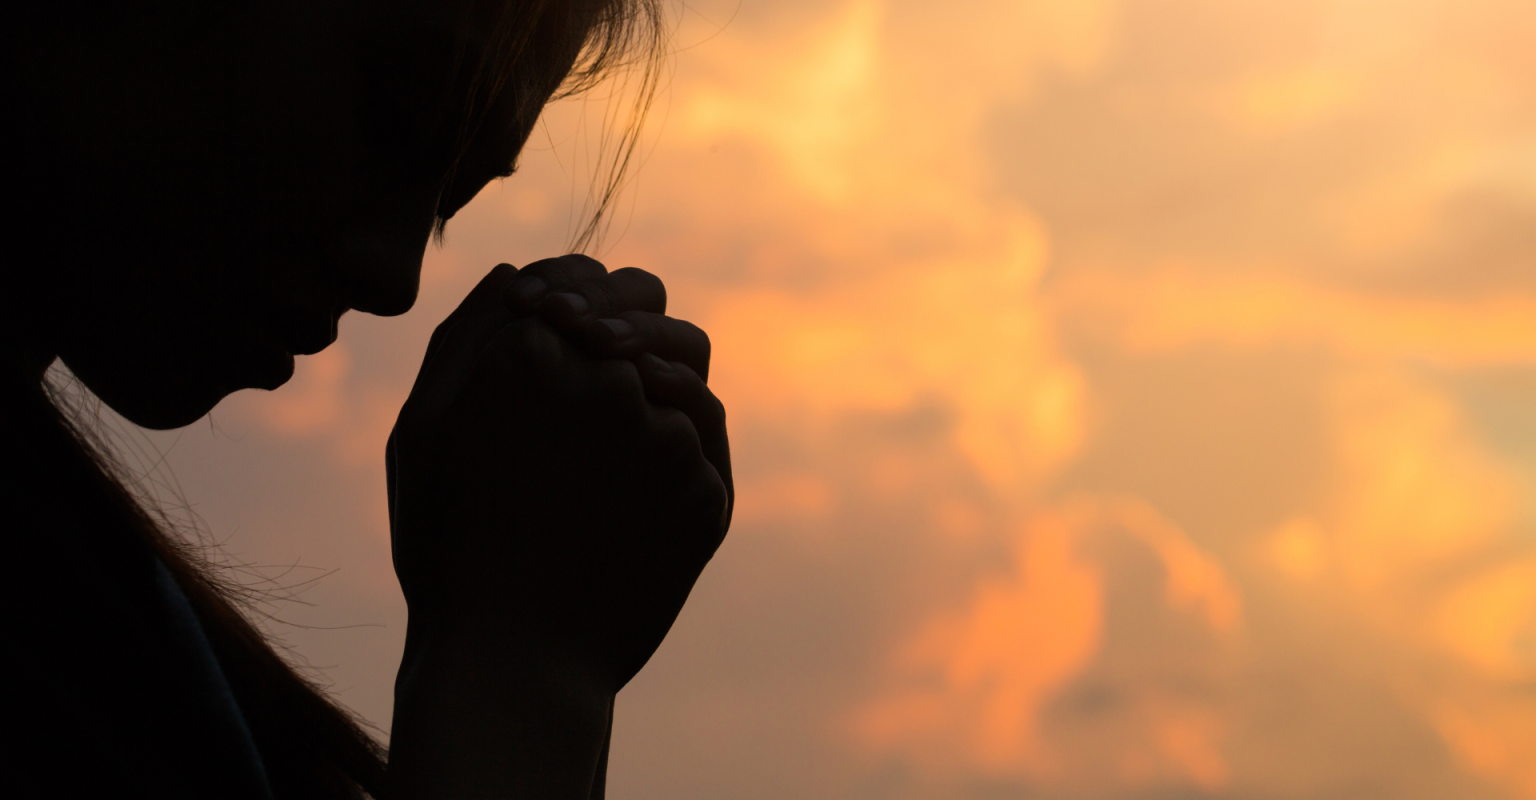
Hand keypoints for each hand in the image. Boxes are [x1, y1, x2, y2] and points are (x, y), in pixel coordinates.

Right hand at [389, 256, 730, 688]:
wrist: (513, 662)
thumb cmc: (449, 545)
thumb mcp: (424, 430)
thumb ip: (468, 335)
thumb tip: (519, 273)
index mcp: (530, 349)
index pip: (584, 275)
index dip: (577, 294)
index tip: (568, 323)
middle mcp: (609, 379)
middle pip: (650, 308)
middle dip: (628, 324)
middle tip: (605, 362)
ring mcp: (667, 436)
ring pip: (689, 368)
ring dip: (660, 378)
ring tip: (620, 425)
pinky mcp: (709, 491)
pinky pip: (705, 443)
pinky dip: (679, 447)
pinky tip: (637, 485)